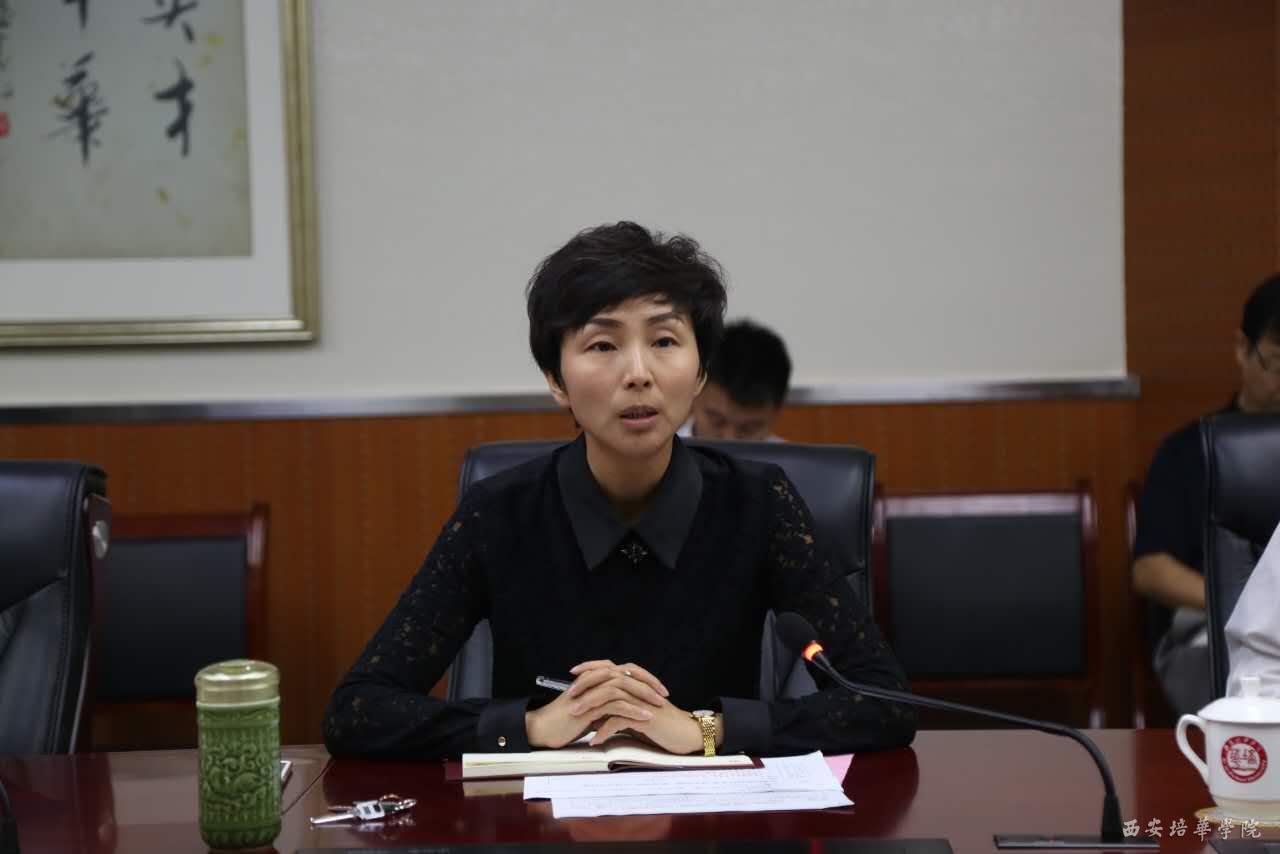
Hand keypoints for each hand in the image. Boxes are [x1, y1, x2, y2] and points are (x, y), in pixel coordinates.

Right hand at [525, 660, 664, 748]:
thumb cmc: (564, 721)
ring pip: (623, 686)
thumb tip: (622, 709)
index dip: (643, 677)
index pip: (625, 670)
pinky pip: (615, 704)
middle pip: (627, 673)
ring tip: (658, 706)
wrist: (543, 729)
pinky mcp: (589, 706)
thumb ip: (604, 705)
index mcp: (595, 678)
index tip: (659, 688)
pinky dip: (633, 710)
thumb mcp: (589, 710)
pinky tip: (645, 717)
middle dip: (648, 683)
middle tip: (664, 694)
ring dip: (644, 695)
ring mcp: (591, 692)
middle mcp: (594, 681)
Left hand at [566, 660, 706, 754]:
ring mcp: (642, 701)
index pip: (609, 668)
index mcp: (635, 683)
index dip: (590, 667)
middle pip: (606, 678)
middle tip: (569, 697)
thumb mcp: (636, 715)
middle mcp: (638, 687)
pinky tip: (595, 740)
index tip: (573, 672)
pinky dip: (605, 730)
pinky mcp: (646, 716)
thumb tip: (595, 717)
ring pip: (610, 697)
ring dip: (591, 707)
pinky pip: (620, 721)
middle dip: (585, 686)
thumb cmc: (661, 725)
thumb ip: (617, 712)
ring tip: (576, 719)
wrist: (686, 733)